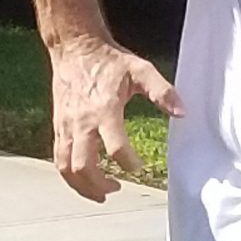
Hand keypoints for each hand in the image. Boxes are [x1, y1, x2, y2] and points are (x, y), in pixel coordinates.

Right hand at [48, 32, 182, 201]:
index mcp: (104, 109)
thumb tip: (182, 112)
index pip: (115, 148)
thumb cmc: (108, 61)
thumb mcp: (140, 70)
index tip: (139, 166)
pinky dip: (69, 175)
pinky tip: (82, 179)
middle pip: (84, 166)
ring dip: (82, 186)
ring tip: (100, 193)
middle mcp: (81, 122)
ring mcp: (66, 126)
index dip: (129, 163)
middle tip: (117, 188)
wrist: (75, 47)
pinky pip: (59, 158)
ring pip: (66, 167)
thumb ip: (163, 92)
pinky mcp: (58, 126)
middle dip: (100, 185)